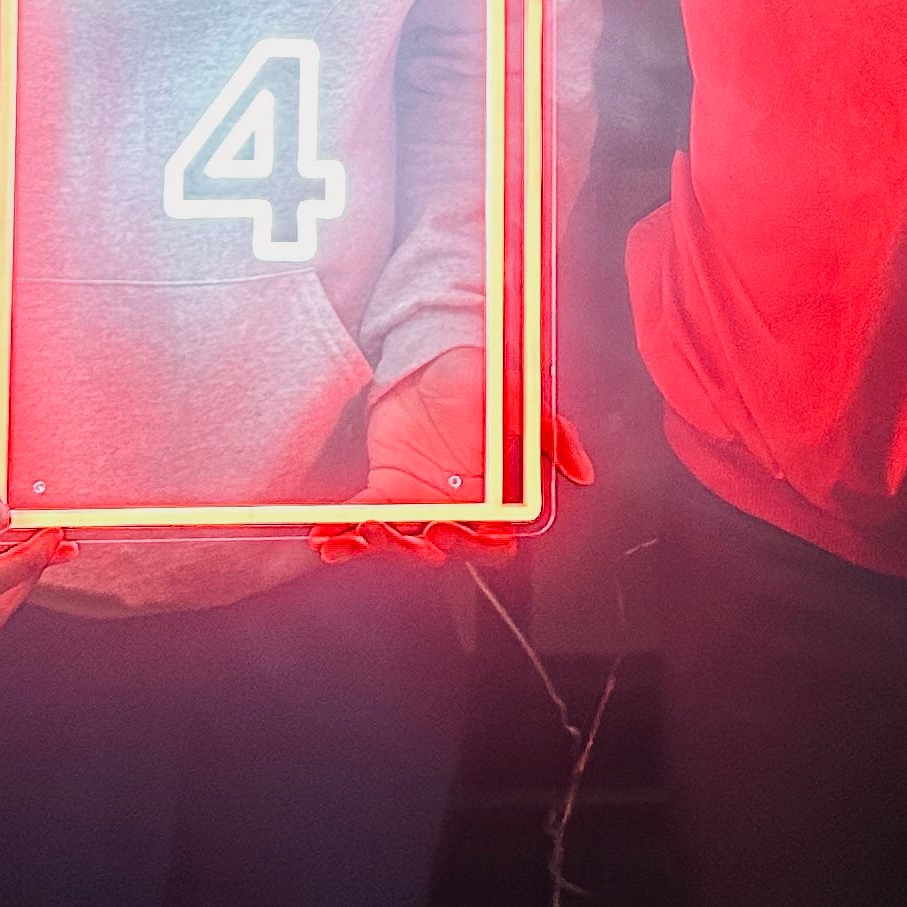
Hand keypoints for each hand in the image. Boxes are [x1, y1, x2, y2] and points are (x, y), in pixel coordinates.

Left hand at [313, 347, 594, 567]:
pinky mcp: (387, 489)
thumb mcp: (522, 404)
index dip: (477, 546)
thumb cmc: (481, 381)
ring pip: (400, 541)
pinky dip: (343, 530)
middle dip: (422, 551)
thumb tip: (582, 473)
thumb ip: (554, 437)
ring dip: (376, 546)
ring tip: (354, 540)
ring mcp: (421, 503)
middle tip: (414, 534)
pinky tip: (323, 538)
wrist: (433, 355)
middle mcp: (457, 509)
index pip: (491, 541)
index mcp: (494, 499)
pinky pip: (365, 517)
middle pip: (442, 550)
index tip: (458, 533)